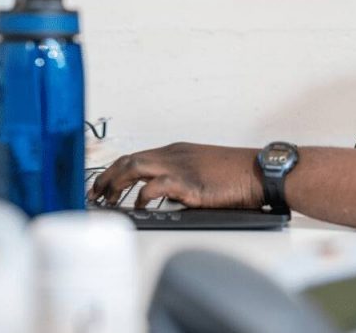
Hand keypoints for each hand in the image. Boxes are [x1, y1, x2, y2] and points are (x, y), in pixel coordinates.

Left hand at [88, 142, 263, 209]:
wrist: (259, 173)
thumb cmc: (237, 175)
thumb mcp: (203, 170)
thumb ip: (181, 178)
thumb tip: (163, 196)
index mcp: (177, 151)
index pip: (136, 156)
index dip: (115, 170)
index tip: (103, 184)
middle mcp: (174, 155)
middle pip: (129, 159)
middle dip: (107, 176)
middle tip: (96, 194)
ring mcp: (181, 167)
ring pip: (135, 166)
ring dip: (116, 183)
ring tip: (106, 199)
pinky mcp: (189, 183)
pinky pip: (156, 185)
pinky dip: (142, 195)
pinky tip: (139, 205)